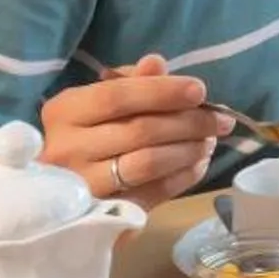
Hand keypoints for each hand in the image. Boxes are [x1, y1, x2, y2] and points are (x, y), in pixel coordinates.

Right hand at [42, 53, 233, 207]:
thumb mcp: (98, 101)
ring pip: (148, 163)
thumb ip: (130, 81)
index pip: (118, 96)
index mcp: (64, 112)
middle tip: (221, 120)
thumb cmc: (85, 134)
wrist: (58, 194)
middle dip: (188, 123)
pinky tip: (198, 163)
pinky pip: (154, 193)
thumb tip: (157, 63)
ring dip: (188, 150)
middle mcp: (67, 149)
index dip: (162, 92)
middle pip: (139, 131)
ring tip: (209, 141)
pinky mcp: (104, 214)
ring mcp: (84, 185)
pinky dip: (183, 176)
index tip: (199, 91)